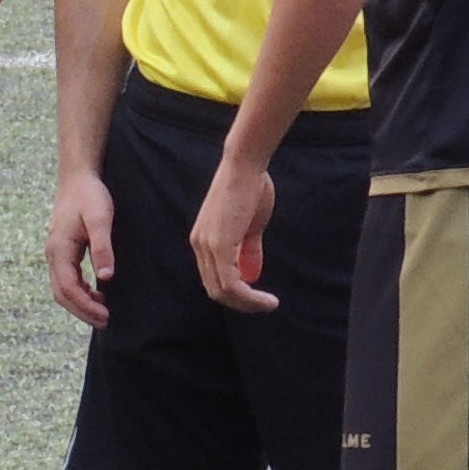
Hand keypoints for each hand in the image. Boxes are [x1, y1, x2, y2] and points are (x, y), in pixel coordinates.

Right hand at [47, 168, 117, 329]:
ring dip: (80, 303)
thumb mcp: (100, 219)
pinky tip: (97, 294)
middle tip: (105, 322)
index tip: (105, 316)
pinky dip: (80, 291)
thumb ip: (102, 248)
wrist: (78, 177)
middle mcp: (53, 254)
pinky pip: (67, 279)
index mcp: (60, 249)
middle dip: (82, 311)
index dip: (85, 306)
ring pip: (62, 288)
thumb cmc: (90, 195)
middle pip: (61, 294)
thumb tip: (106, 278)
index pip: (68, 288)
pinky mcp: (63, 251)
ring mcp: (56, 253)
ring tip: (103, 312)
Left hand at [192, 153, 277, 312]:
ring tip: (269, 304)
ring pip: (222, 291)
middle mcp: (199, 245)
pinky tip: (266, 298)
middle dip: (241, 303)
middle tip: (264, 305)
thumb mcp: (251, 226)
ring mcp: (206, 245)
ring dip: (247, 304)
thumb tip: (251, 275)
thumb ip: (248, 250)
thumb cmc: (251, 188)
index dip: (235, 293)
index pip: (213, 278)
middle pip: (215, 289)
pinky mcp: (219, 244)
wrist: (246, 164)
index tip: (257, 297)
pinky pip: (230, 283)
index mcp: (203, 240)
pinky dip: (248, 296)